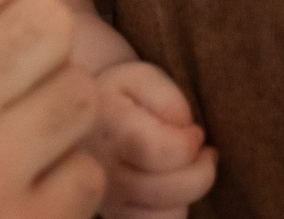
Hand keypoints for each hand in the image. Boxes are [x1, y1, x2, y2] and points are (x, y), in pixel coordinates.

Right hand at [92, 60, 215, 218]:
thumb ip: (167, 98)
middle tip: (200, 151)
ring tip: (187, 170)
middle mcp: (101, 169)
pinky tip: (173, 189)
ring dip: (189, 193)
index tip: (194, 132)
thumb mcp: (143, 77)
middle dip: (200, 170)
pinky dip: (174, 212)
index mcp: (107, 126)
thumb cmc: (123, 94)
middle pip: (171, 189)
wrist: (83, 114)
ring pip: (167, 215)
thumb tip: (184, 131)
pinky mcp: (115, 216)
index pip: (162, 152)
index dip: (189, 143)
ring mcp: (107, 198)